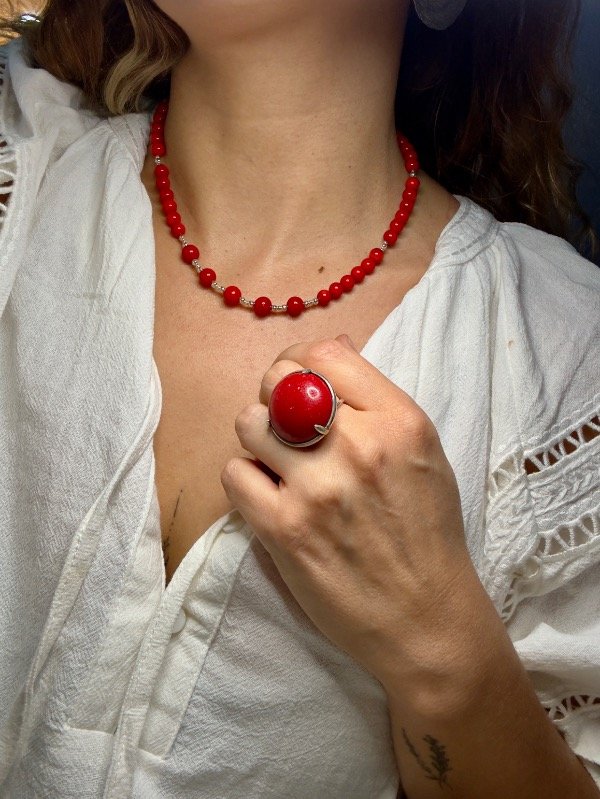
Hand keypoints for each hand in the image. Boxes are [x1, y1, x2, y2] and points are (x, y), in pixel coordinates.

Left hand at [221, 335, 477, 685]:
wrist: (425, 618)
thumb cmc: (426, 533)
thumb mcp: (423, 453)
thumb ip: (376, 401)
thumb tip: (332, 349)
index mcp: (399, 422)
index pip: (325, 355)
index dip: (302, 361)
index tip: (300, 383)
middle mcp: (358, 446)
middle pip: (280, 382)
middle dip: (278, 398)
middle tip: (289, 426)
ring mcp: (317, 488)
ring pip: (249, 423)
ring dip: (259, 439)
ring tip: (279, 464)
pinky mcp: (283, 530)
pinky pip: (234, 473)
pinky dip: (246, 481)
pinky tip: (269, 497)